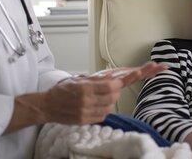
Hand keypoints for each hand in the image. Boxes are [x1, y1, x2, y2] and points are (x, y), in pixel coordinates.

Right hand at [4, 62, 166, 132]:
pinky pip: (104, 114)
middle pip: (115, 94)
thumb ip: (98, 79)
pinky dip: (102, 109)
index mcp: (87, 86)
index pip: (114, 83)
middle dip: (114, 89)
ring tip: (94, 96)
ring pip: (111, 105)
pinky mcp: (87, 120)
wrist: (47, 106)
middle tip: (106, 86)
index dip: (131, 77)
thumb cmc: (63, 90)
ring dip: (108, 99)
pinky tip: (92, 105)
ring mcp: (88, 111)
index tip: (144, 71)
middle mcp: (88, 99)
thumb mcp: (79, 79)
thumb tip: (114, 78)